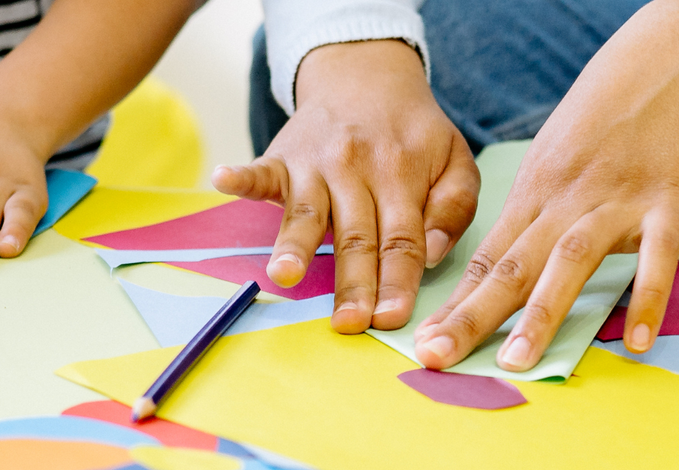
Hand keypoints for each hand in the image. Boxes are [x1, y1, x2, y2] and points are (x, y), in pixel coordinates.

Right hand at [213, 40, 479, 333]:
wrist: (367, 74)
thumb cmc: (414, 132)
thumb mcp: (455, 160)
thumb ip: (454, 206)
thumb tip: (432, 253)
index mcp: (403, 177)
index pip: (402, 239)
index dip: (397, 281)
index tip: (391, 318)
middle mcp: (358, 171)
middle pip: (356, 237)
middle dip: (352, 283)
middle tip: (348, 322)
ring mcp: (316, 164)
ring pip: (306, 213)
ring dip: (294, 244)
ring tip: (284, 274)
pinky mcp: (283, 157)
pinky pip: (260, 170)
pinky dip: (240, 177)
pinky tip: (222, 181)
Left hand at [409, 0, 678, 370]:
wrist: (669, 64)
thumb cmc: (607, 120)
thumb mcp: (554, 159)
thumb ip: (533, 215)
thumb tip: (499, 268)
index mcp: (534, 192)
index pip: (486, 257)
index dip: (454, 303)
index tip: (423, 341)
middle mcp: (567, 200)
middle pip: (511, 265)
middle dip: (472, 315)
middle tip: (436, 355)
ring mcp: (618, 202)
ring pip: (571, 261)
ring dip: (541, 312)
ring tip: (518, 360)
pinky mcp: (670, 205)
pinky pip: (657, 258)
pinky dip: (648, 298)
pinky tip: (640, 340)